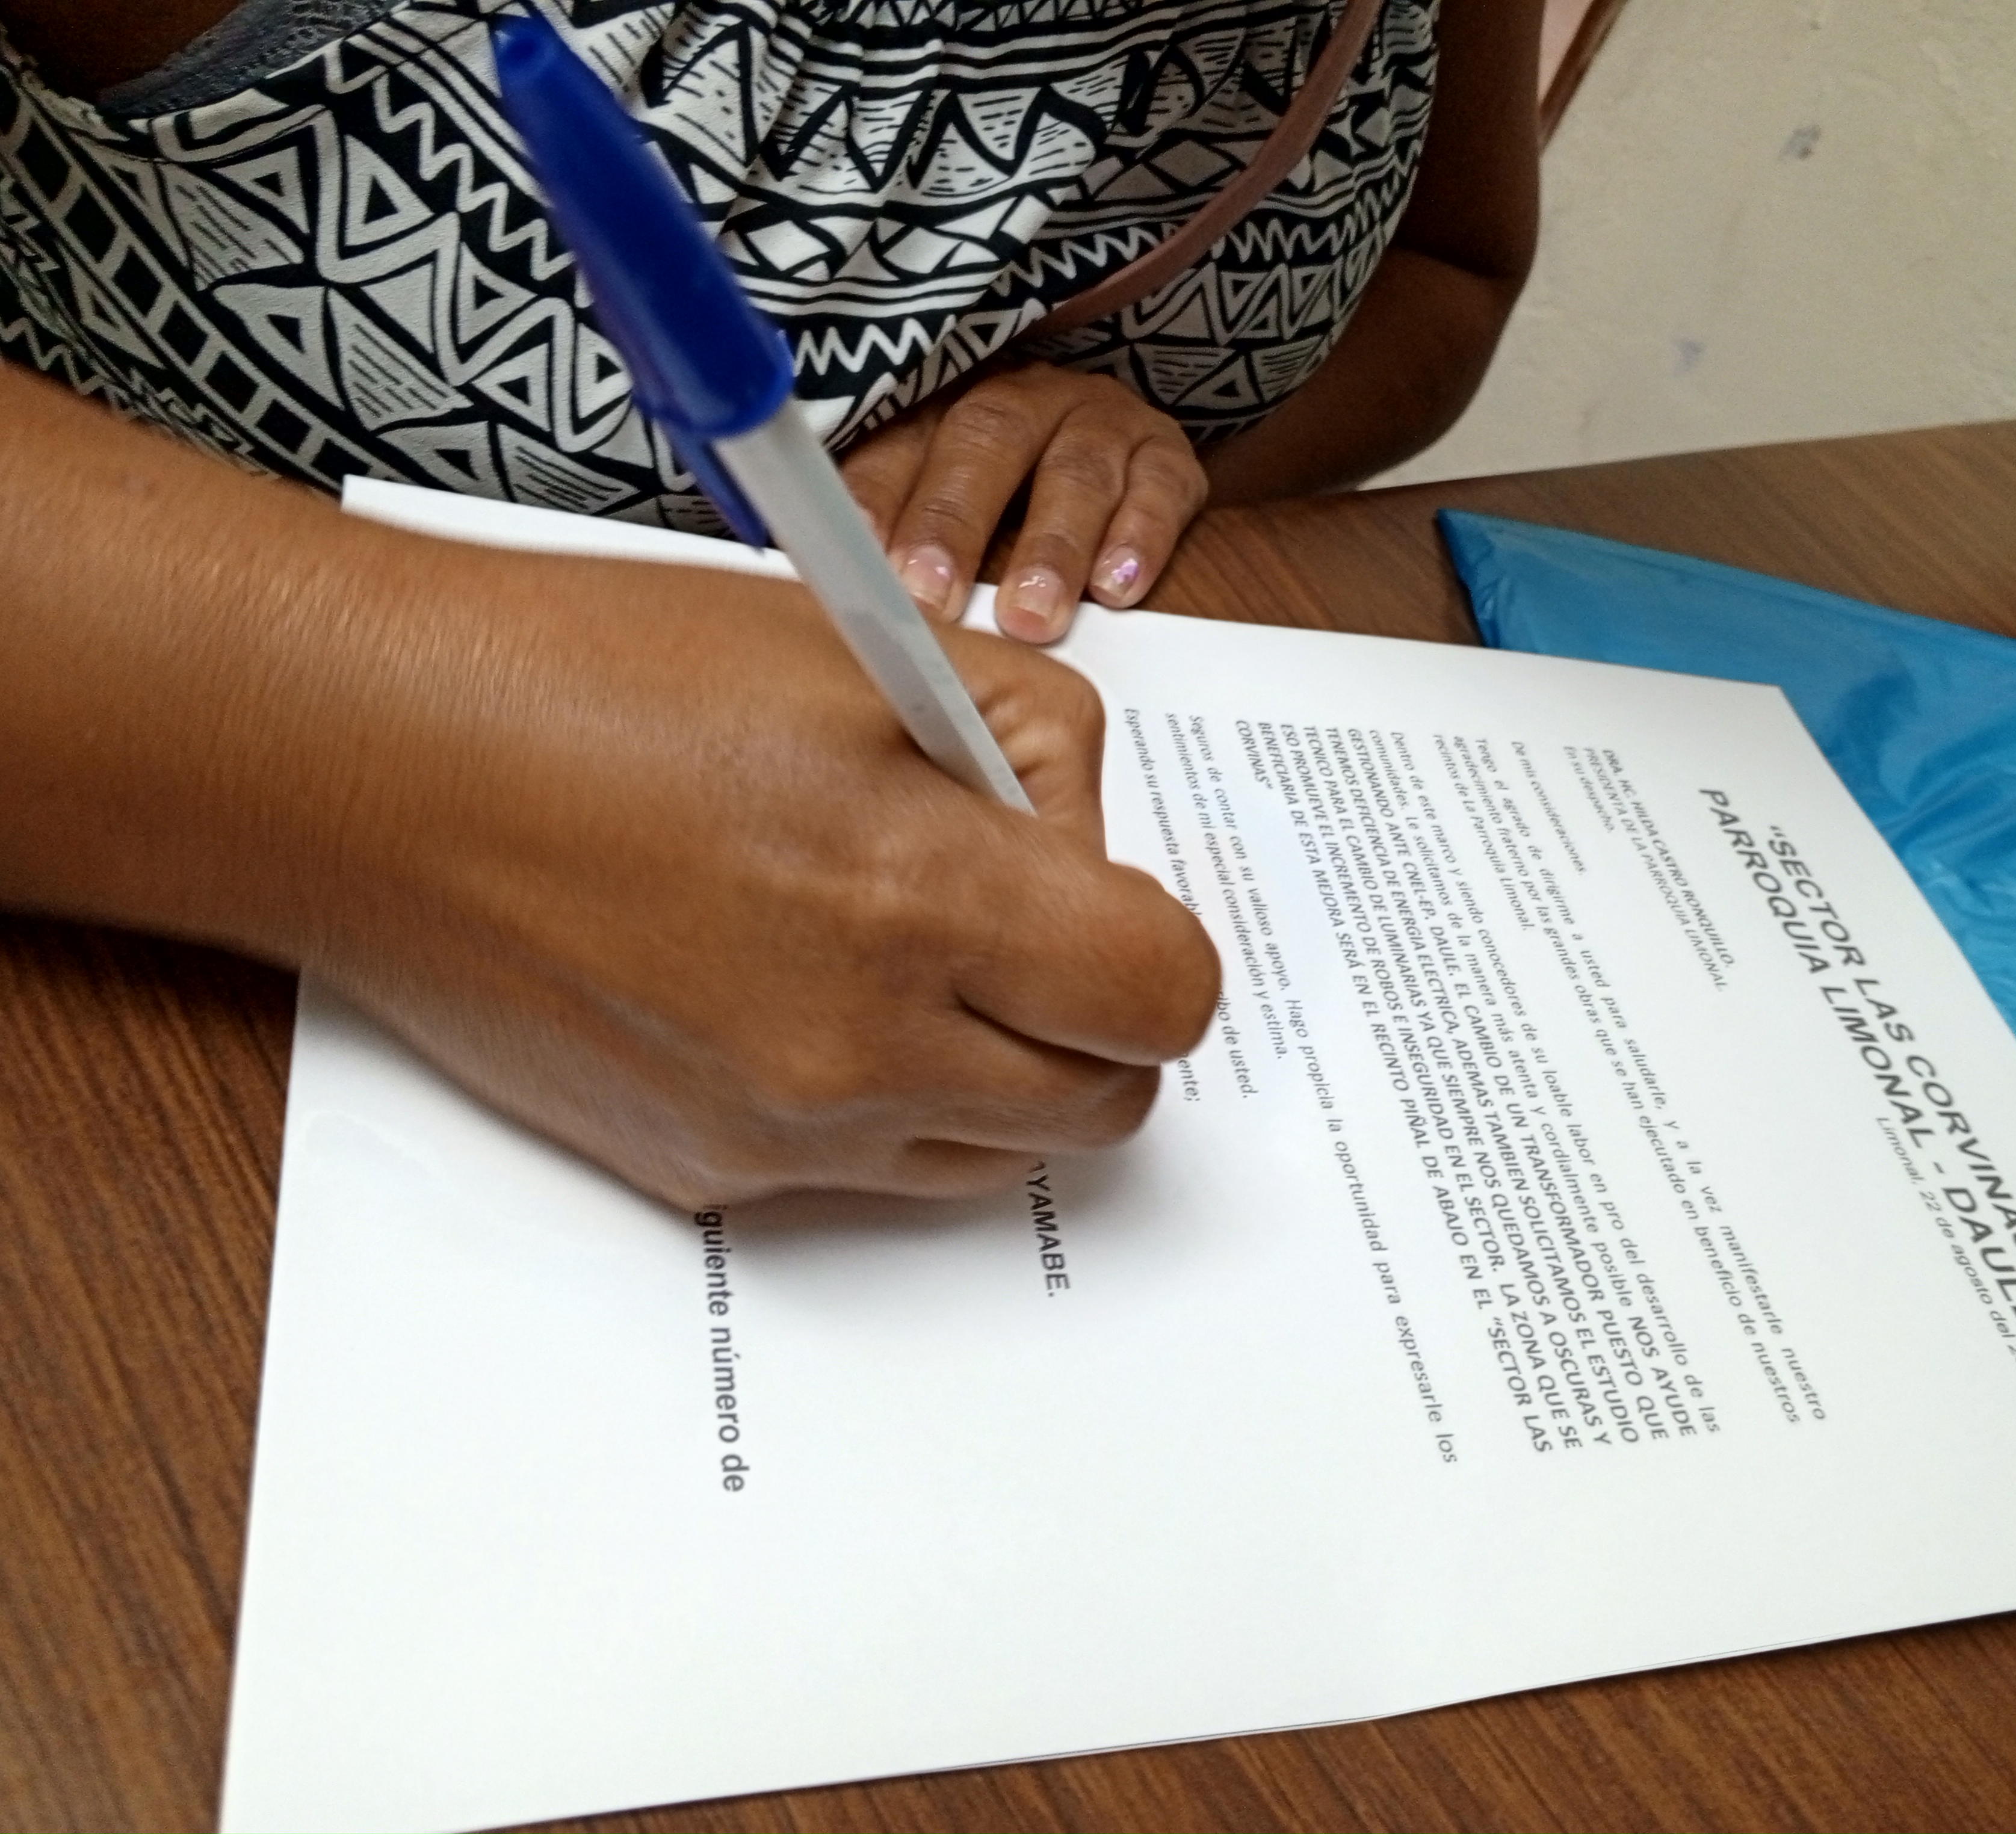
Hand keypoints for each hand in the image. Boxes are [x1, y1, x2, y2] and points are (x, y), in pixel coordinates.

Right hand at [0, 369, 1221, 1204]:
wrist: (381, 769)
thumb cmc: (608, 674)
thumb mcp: (871, 644)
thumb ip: (1036, 750)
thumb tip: (1083, 852)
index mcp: (920, 891)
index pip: (1163, 994)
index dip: (1156, 940)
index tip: (1103, 898)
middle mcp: (862, 1043)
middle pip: (1105, 1105)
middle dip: (1094, 1019)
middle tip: (1018, 927)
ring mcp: (781, 1130)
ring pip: (995, 1157)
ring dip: (998, 1072)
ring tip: (900, 952)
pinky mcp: (707, 1173)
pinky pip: (866, 1175)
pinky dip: (878, 1102)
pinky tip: (790, 990)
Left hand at [840, 362, 1207, 642]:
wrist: (1136, 502)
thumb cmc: (1018, 533)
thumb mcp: (959, 541)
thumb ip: (911, 565)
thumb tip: (841, 619)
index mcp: (950, 418)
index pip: (901, 449)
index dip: (878, 503)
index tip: (858, 566)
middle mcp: (1025, 405)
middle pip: (984, 442)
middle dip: (954, 522)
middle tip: (934, 599)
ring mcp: (1101, 424)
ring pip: (1074, 470)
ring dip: (1049, 547)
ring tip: (1031, 619)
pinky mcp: (1168, 457)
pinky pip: (1157, 488)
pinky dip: (1139, 538)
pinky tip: (1118, 588)